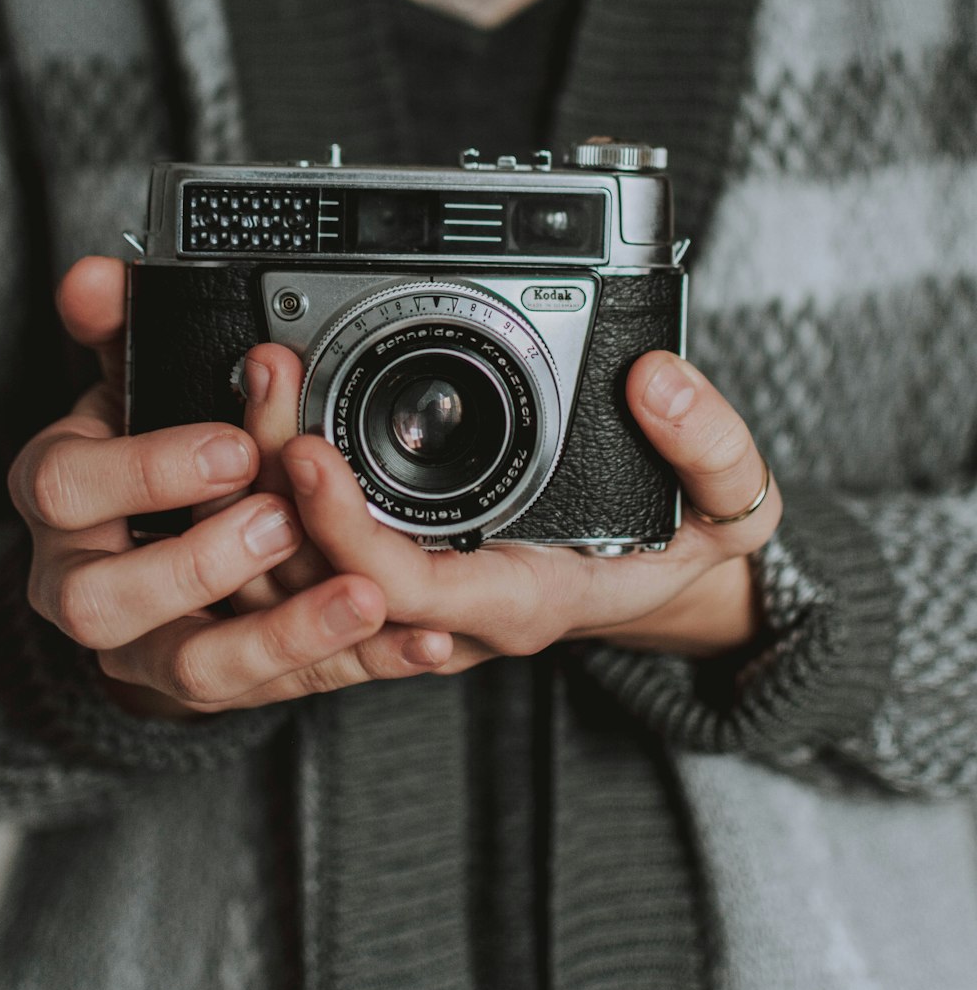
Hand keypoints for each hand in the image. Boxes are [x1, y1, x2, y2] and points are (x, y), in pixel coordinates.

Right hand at [7, 258, 450, 718]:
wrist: (141, 552)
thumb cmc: (141, 460)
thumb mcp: (130, 389)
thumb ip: (121, 331)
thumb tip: (96, 276)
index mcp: (63, 500)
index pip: (71, 488)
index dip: (150, 468)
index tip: (232, 447)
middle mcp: (83, 584)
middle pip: (105, 602)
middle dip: (200, 563)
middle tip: (283, 522)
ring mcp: (145, 648)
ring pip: (193, 669)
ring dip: (285, 636)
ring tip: (364, 599)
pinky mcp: (216, 684)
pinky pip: (280, 691)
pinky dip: (354, 665)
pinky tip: (417, 642)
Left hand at [244, 341, 781, 672]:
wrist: (662, 587)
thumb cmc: (685, 550)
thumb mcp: (733, 511)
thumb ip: (713, 451)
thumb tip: (658, 381)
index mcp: (520, 601)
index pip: (403, 588)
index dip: (343, 529)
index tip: (307, 448)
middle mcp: (451, 611)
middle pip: (327, 578)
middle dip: (277, 484)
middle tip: (262, 378)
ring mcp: (417, 596)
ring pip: (304, 570)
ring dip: (263, 483)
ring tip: (255, 379)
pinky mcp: (400, 567)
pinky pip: (318, 551)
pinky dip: (284, 489)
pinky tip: (270, 413)